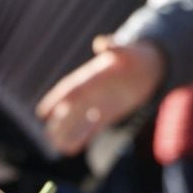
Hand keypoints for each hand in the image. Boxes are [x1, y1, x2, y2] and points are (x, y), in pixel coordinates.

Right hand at [37, 41, 165, 154]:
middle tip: (48, 135)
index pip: (70, 89)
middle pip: (69, 109)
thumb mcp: (128, 50)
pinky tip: (70, 150)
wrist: (149, 65)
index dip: (56, 100)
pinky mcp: (106, 113)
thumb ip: (114, 48)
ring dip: (67, 133)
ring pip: (77, 120)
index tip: (43, 112)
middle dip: (59, 122)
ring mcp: (97, 103)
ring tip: (56, 146)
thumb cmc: (136, 55)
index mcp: (91, 76)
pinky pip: (91, 128)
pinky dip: (81, 138)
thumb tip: (101, 42)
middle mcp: (90, 91)